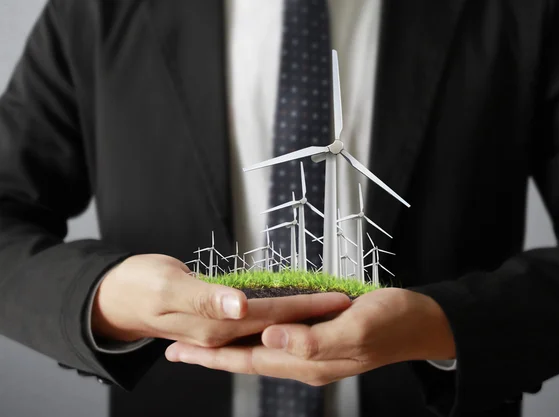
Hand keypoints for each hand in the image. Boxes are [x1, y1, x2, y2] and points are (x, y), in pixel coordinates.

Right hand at [92, 254, 351, 346]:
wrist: (113, 296)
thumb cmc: (137, 287)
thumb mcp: (168, 288)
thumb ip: (206, 299)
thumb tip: (240, 307)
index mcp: (215, 325)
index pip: (275, 317)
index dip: (307, 308)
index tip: (337, 299)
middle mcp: (221, 332)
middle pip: (278, 324)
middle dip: (312, 316)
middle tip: (344, 304)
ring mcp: (218, 329)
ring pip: (268, 326)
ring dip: (296, 318)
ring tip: (325, 310)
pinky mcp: (214, 320)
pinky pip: (251, 321)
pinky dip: (272, 316)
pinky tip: (283, 314)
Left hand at [164, 288, 454, 385]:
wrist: (422, 323)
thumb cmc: (393, 322)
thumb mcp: (356, 328)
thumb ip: (311, 339)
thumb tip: (268, 338)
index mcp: (310, 361)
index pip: (249, 359)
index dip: (213, 355)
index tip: (181, 350)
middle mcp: (307, 362)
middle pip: (248, 360)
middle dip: (212, 355)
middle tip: (178, 348)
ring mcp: (315, 353)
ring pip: (260, 353)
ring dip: (229, 348)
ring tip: (204, 343)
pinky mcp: (323, 340)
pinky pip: (278, 343)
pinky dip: (254, 338)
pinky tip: (250, 332)